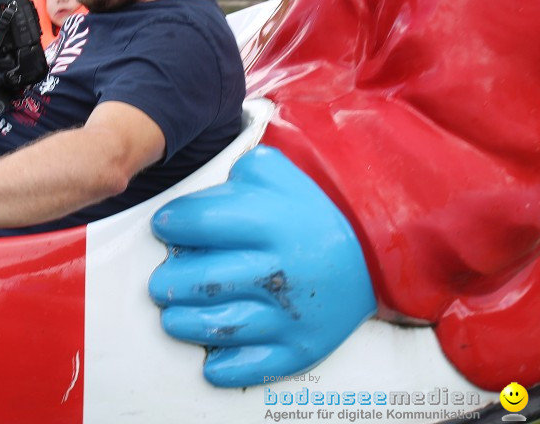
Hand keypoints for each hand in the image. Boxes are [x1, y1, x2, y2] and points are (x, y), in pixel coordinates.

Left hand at [149, 146, 376, 387]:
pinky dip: (223, 366)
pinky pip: (252, 365)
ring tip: (173, 313)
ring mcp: (290, 314)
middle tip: (162, 280)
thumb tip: (205, 192)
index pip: (202, 222)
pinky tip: (209, 359)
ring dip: (183, 322)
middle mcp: (281, 270)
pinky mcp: (299, 348)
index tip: (165, 227)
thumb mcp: (284, 177)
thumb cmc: (316, 214)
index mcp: (275, 223)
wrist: (377, 257)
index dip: (173, 224)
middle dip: (169, 281)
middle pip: (203, 280)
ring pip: (219, 326)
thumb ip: (243, 173)